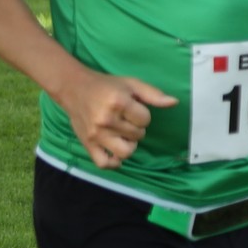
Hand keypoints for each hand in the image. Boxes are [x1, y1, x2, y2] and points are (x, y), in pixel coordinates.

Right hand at [51, 68, 176, 169]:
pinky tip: (115, 154)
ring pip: (125, 152)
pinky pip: (104, 163)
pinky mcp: (87, 144)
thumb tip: (174, 103)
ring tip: (122, 135)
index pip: (145, 120)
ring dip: (128, 144)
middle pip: (137, 135)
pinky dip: (113, 163)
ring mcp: (96, 134)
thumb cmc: (105, 85)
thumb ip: (153, 94)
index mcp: (118, 103)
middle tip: (125, 119)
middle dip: (135, 128)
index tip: (132, 109)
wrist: (73, 87)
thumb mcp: (130, 84)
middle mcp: (106, 120)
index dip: (142, 115)